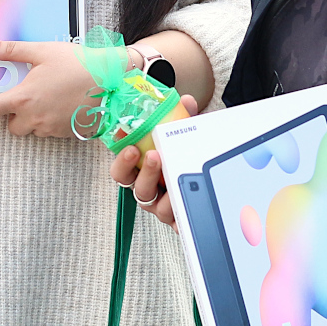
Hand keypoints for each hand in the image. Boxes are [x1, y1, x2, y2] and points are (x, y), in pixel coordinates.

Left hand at [0, 39, 99, 137]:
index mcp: (24, 98)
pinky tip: (64, 101)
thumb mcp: (43, 51)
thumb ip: (13, 51)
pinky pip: (49, 129)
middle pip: (12, 124)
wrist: (113, 82)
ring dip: (34, 115)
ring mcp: (50, 128)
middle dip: (15, 113)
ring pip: (31, 127)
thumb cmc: (79, 65)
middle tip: (28, 93)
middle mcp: (34, 117)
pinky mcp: (65, 133)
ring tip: (52, 93)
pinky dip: (51, 118)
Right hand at [110, 95, 199, 227]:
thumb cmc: (183, 157)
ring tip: (174, 177)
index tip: (128, 145)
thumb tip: (186, 101)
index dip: (122, 160)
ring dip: (166, 192)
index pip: (122, 171)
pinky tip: (189, 203)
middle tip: (152, 156)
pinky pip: (177, 223)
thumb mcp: (183, 136)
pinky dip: (182, 214)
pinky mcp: (179, 221)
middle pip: (136, 189)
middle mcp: (149, 191)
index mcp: (141, 172)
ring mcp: (162, 207)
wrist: (205, 179)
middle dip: (144, 172)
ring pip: (156, 206)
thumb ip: (181, 118)